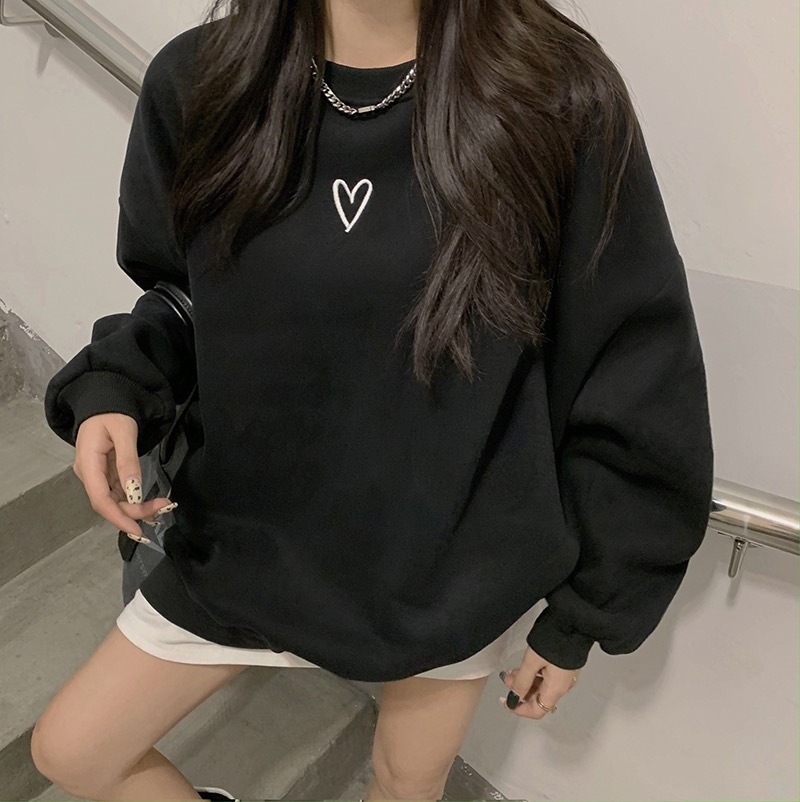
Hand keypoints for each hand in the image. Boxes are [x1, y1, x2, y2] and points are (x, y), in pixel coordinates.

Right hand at [73, 413, 172, 541]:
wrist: (106, 401)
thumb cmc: (113, 412)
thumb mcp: (124, 432)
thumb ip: (128, 462)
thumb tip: (134, 493)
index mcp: (88, 463)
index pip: (100, 499)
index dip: (118, 518)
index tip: (138, 530)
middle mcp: (89, 473)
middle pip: (109, 503)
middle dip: (135, 511)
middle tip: (164, 508)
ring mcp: (96, 475)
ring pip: (115, 500)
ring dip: (136, 508)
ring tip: (162, 508)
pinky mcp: (106, 474)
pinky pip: (119, 493)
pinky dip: (134, 501)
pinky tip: (150, 506)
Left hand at [498, 646, 579, 719]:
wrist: (574, 622)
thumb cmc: (555, 639)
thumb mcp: (531, 661)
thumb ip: (521, 681)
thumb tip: (513, 699)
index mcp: (556, 688)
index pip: (537, 711)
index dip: (519, 709)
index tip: (506, 701)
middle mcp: (563, 686)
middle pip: (539, 699)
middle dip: (520, 692)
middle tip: (507, 680)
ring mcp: (565, 676)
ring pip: (543, 687)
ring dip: (527, 682)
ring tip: (514, 671)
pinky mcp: (565, 666)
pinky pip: (548, 677)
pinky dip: (535, 675)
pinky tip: (528, 665)